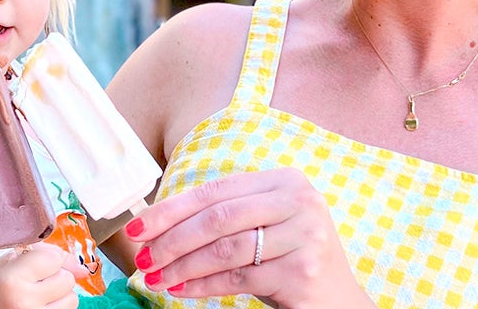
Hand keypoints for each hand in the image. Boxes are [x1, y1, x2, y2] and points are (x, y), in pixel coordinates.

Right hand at [0, 242, 78, 308]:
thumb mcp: (19, 257)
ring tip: (39, 294)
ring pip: (72, 299)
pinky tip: (42, 305)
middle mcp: (22, 301)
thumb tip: (84, 271)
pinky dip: (59, 306)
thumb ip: (53, 255)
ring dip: (60, 294)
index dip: (48, 258)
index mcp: (11, 278)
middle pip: (67, 280)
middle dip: (56, 276)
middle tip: (35, 281)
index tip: (33, 264)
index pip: (54, 259)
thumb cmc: (3, 278)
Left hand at [125, 168, 368, 307]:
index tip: (139, 227)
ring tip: (157, 277)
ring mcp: (304, 235)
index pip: (215, 191)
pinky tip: (181, 290)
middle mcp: (299, 201)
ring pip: (225, 248)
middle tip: (143, 257)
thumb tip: (158, 224)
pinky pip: (238, 277)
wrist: (338, 301)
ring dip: (183, 265)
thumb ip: (226, 214)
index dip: (171, 209)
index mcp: (285, 180)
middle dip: (172, 239)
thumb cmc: (289, 258)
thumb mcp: (265, 224)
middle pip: (218, 218)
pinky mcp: (301, 271)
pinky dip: (203, 285)